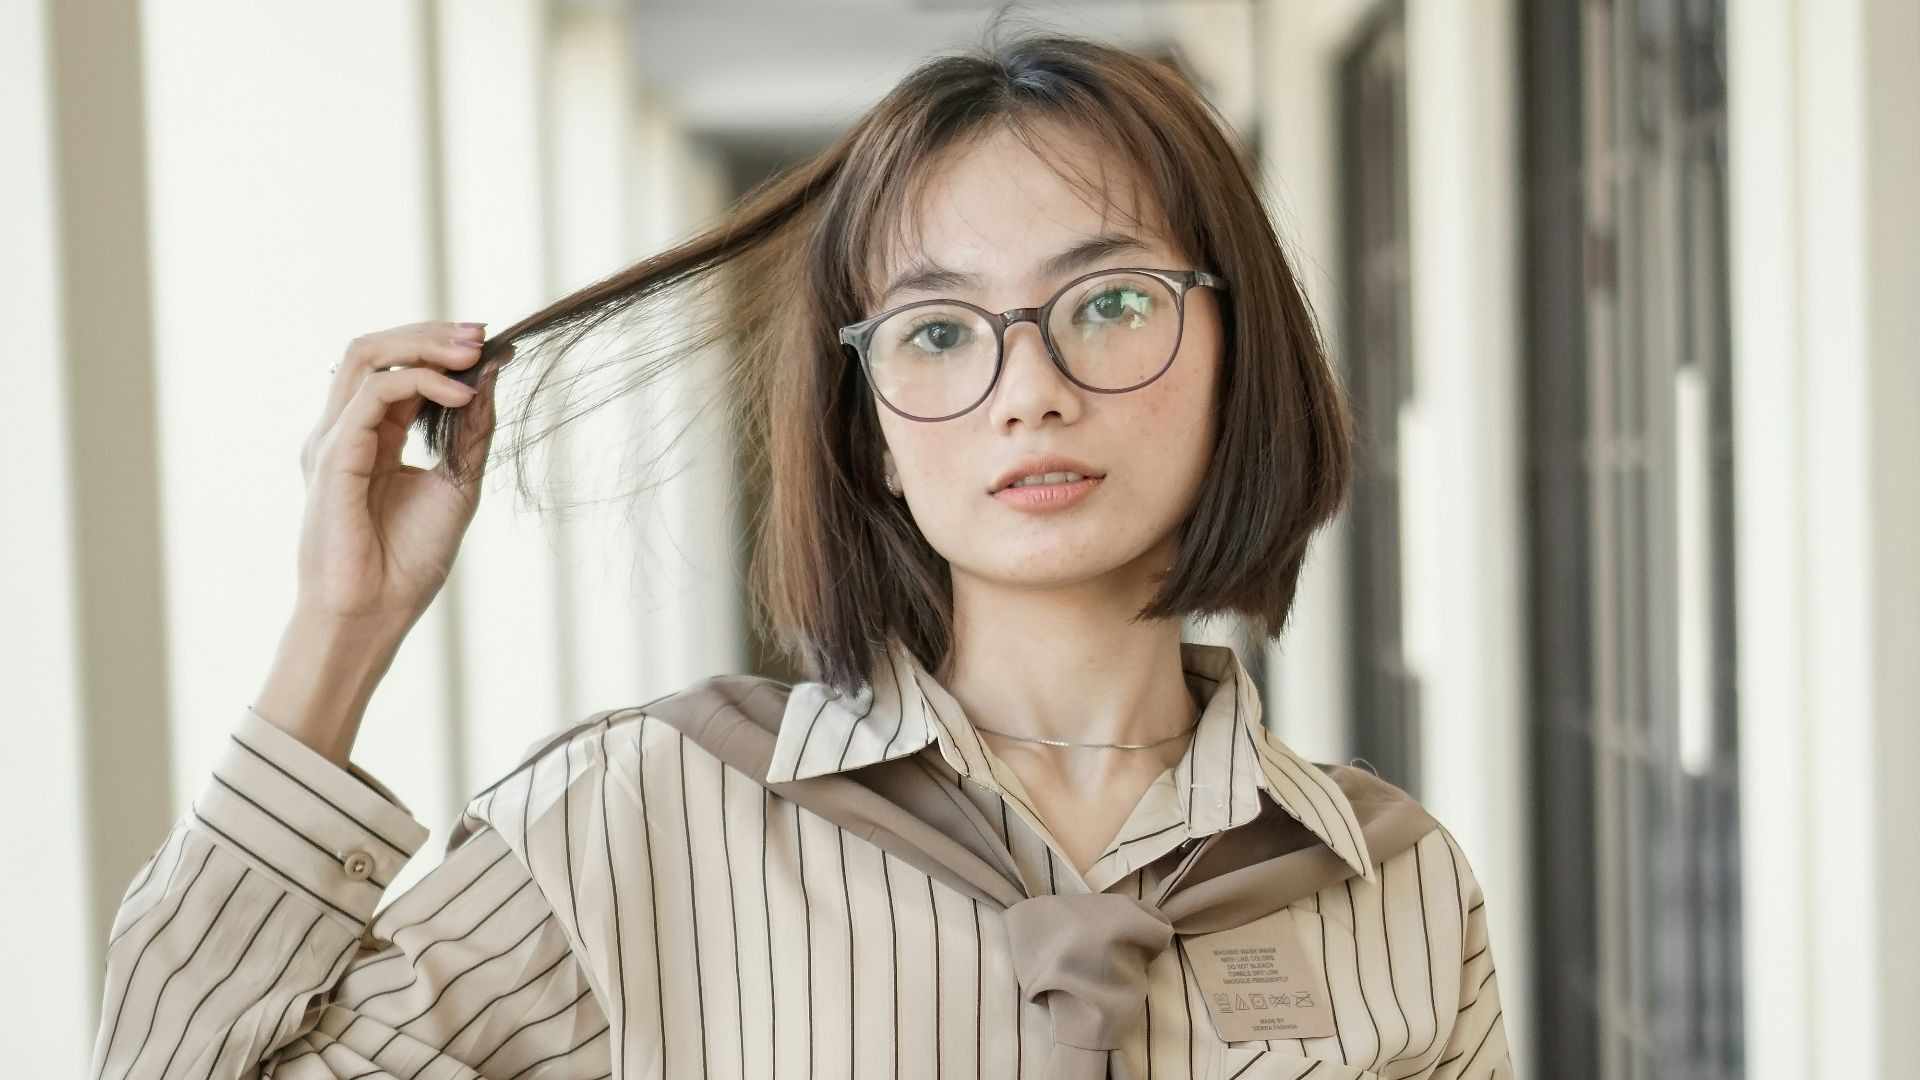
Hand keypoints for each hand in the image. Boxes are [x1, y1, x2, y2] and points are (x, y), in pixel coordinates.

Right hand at [294, 320, 503, 633]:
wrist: (374, 613)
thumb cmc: (406, 562)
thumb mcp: (456, 484)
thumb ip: (470, 432)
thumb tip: (492, 374)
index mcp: (370, 438)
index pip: (396, 368)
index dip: (439, 347)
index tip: (488, 343)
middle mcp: (345, 431)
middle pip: (375, 349)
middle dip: (430, 333)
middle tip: (480, 335)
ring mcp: (334, 439)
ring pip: (365, 357)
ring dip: (423, 345)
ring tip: (473, 353)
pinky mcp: (333, 454)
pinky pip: (371, 394)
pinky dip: (419, 383)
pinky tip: (460, 394)